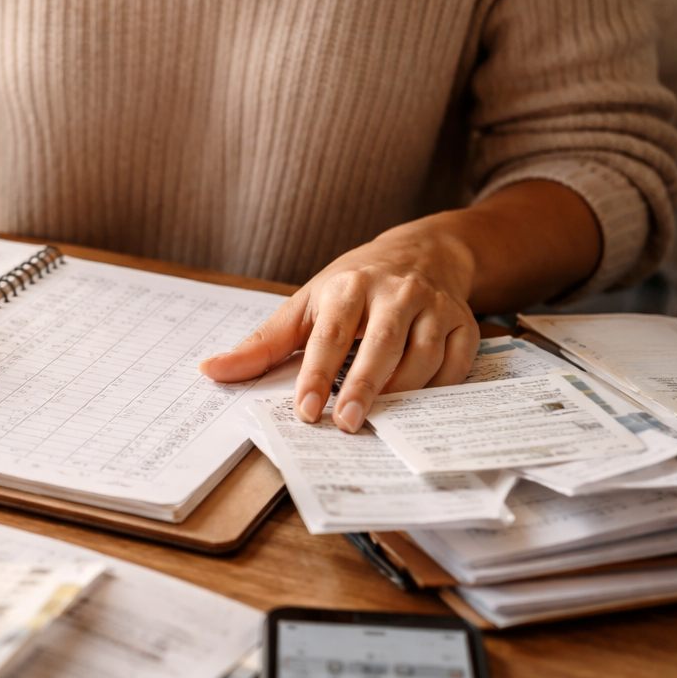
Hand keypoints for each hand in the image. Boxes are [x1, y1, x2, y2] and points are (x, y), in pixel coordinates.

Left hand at [200, 221, 480, 432]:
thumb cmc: (352, 286)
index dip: (317, 373)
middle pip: (382, 344)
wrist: (421, 253)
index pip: (331, 334)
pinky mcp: (465, 323)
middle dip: (363, 386)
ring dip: (403, 392)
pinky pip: (457, 363)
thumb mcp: (304, 306)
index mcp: (349, 287)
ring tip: (377, 420)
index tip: (305, 410)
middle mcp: (395, 293)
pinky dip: (440, 386)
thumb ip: (262, 344)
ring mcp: (434, 307)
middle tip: (344, 424)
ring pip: (424, 355)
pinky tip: (418, 405)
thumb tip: (211, 371)